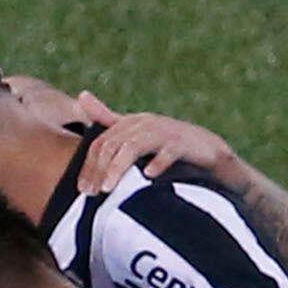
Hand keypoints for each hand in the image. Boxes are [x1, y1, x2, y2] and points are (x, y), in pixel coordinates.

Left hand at [79, 108, 242, 191]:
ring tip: (108, 188)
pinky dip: (158, 162)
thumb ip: (107, 118)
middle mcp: (145, 123)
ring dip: (119, 167)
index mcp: (131, 123)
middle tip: (91, 193)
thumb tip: (81, 95)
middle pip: (113, 143)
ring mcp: (165, 132)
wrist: (206, 149)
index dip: (88, 165)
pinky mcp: (184, 143)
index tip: (82, 190)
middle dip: (99, 169)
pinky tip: (148, 175)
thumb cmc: (165, 144)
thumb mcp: (135, 132)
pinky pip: (169, 151)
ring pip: (134, 146)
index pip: (101, 142)